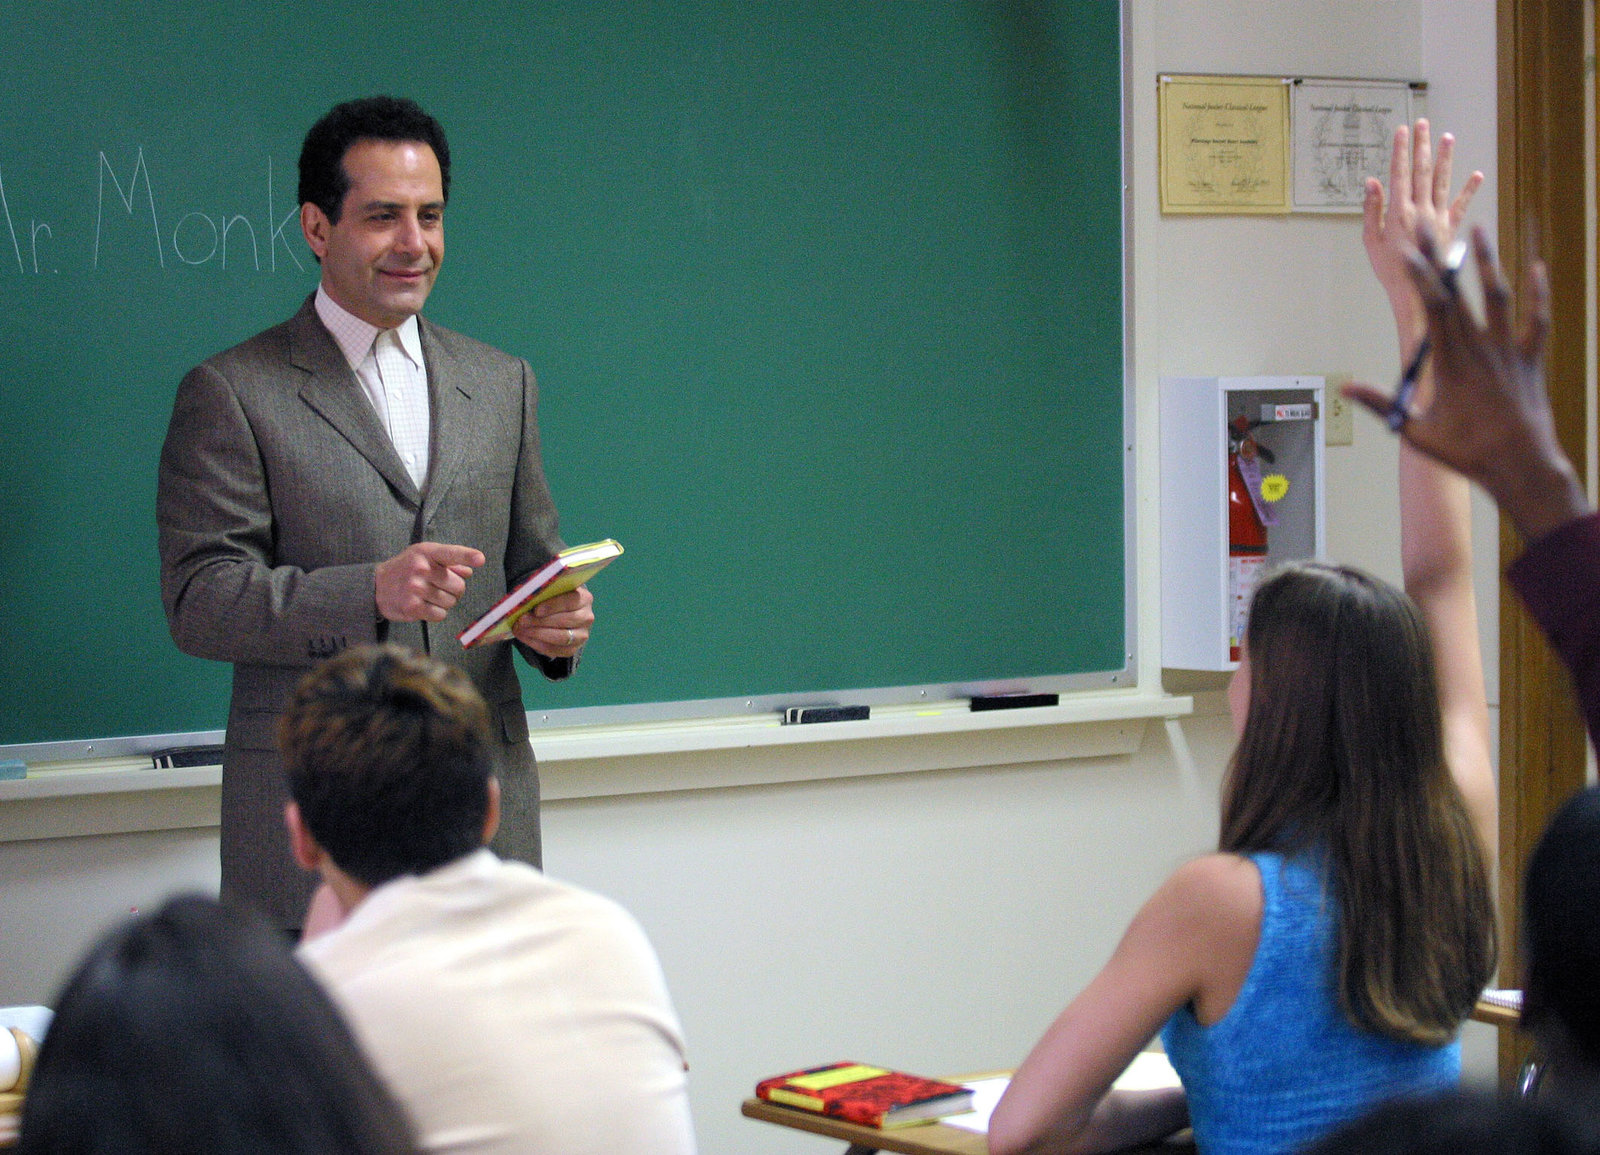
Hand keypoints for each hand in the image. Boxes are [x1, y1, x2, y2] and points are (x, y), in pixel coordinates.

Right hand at [374, 542, 484, 621]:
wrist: (376, 586)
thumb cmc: (406, 569)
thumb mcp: (424, 557)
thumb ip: (449, 562)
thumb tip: (469, 571)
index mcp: (426, 552)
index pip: (451, 554)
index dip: (467, 556)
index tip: (480, 559)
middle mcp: (421, 569)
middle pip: (459, 586)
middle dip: (454, 589)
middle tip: (440, 587)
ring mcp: (416, 589)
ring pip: (451, 602)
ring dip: (445, 602)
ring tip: (429, 596)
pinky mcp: (413, 607)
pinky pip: (440, 614)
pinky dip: (436, 613)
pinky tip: (425, 605)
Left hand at [511, 585, 594, 658]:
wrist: (562, 614)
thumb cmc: (554, 599)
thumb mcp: (552, 592)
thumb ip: (544, 593)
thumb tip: (526, 600)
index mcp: (584, 598)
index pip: (571, 601)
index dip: (553, 605)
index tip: (536, 610)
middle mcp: (587, 617)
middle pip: (565, 621)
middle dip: (541, 621)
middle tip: (522, 620)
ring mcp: (582, 635)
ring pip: (562, 637)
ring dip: (538, 634)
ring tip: (521, 629)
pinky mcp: (573, 649)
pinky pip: (555, 650)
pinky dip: (537, 644)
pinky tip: (525, 637)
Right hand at [1345, 224, 1587, 541]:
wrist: (1521, 464)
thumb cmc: (1467, 452)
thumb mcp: (1416, 431)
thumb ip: (1383, 403)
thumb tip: (1346, 387)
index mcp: (1451, 362)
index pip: (1433, 309)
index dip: (1420, 276)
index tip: (1406, 251)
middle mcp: (1481, 348)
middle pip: (1459, 293)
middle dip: (1441, 258)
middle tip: (1428, 228)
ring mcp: (1509, 351)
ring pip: (1500, 297)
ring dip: (1488, 262)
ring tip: (1480, 230)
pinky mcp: (1531, 359)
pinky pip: (1538, 319)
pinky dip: (1538, 293)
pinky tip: (1538, 268)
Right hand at [1363, 119, 1481, 349]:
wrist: (1418, 291)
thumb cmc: (1390, 270)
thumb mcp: (1371, 242)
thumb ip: (1372, 210)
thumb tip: (1373, 182)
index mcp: (1399, 212)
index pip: (1399, 174)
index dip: (1400, 151)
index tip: (1401, 131)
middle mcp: (1421, 210)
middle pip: (1421, 171)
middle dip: (1422, 145)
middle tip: (1423, 124)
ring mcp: (1438, 217)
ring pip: (1442, 181)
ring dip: (1445, 158)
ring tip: (1447, 138)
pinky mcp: (1451, 228)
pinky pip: (1461, 205)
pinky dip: (1469, 189)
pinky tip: (1477, 175)